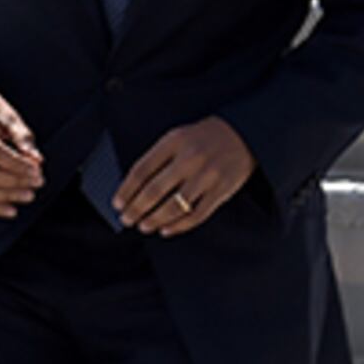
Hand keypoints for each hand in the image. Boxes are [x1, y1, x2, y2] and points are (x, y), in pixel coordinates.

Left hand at [114, 117, 256, 237]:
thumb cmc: (205, 138)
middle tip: (126, 219)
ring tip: (144, 226)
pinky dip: (178, 226)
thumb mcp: (179, 137)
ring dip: (155, 220)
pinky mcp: (221, 191)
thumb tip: (133, 189)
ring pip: (174, 206)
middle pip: (154, 191)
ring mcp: (207, 176)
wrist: (245, 133)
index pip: (142, 170)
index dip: (126, 191)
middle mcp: (189, 158)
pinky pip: (196, 215)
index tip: (118, 203)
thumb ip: (158, 158)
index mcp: (174, 141)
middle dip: (136, 209)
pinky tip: (166, 230)